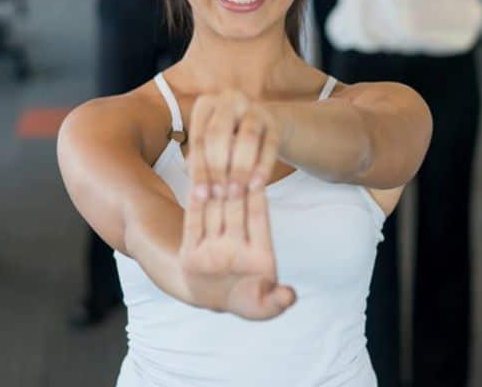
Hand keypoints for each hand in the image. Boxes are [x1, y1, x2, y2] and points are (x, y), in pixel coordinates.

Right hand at [178, 167, 295, 319]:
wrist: (214, 300)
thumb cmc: (247, 301)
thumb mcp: (263, 308)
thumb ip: (276, 301)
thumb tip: (289, 295)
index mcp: (259, 252)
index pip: (259, 220)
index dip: (259, 200)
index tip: (258, 180)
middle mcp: (236, 243)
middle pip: (236, 212)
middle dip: (237, 193)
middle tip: (236, 172)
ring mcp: (213, 244)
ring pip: (215, 212)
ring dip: (214, 193)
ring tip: (213, 172)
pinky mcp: (191, 251)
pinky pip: (193, 224)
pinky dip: (195, 206)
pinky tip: (195, 186)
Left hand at [187, 90, 281, 200]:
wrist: (263, 127)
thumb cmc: (227, 139)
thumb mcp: (210, 145)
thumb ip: (200, 160)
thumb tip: (193, 183)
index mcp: (206, 104)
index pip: (199, 138)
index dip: (199, 168)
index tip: (201, 195)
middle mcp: (229, 100)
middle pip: (219, 134)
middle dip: (218, 168)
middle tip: (219, 195)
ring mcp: (254, 108)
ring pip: (247, 138)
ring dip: (240, 169)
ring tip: (236, 193)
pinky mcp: (275, 122)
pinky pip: (270, 145)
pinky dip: (263, 167)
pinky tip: (256, 185)